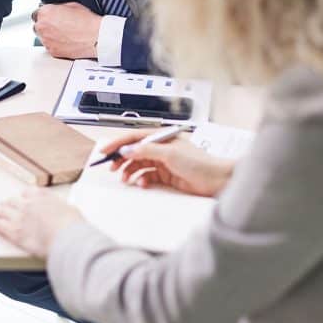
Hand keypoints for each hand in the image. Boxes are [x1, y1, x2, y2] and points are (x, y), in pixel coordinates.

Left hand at [0, 188, 83, 257]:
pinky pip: (0, 226)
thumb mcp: (71, 210)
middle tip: (3, 204)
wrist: (65, 236)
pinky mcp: (15, 233)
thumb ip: (63, 210)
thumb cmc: (72, 226)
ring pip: (3, 212)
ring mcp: (20, 218)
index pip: (30, 192)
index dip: (25, 195)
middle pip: (13, 201)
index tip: (23, 196)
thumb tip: (65, 212)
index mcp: (43, 198)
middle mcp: (29, 206)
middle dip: (8, 203)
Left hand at [32, 2, 100, 59]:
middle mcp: (42, 27)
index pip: (37, 13)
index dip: (45, 15)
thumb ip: (57, 8)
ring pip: (42, 37)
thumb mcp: (71, 5)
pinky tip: (66, 41)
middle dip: (45, 25)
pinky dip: (55, 44)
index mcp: (45, 13)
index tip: (50, 17)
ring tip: (63, 34)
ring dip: (49, 35)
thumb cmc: (87, 21)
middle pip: (37, 26)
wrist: (96, 37)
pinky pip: (49, 47)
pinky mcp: (52, 51)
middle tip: (57, 25)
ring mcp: (46, 40)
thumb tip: (55, 10)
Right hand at [101, 131, 234, 196]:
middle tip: (111, 168)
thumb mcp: (170, 154)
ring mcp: (164, 162)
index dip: (118, 143)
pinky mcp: (167, 176)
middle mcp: (161, 148)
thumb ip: (146, 151)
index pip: (134, 138)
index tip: (105, 151)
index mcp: (161, 137)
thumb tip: (127, 150)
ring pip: (139, 165)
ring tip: (125, 179)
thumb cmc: (200, 163)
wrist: (218, 180)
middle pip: (134, 152)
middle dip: (121, 159)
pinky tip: (142, 184)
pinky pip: (148, 177)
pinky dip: (142, 180)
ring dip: (130, 171)